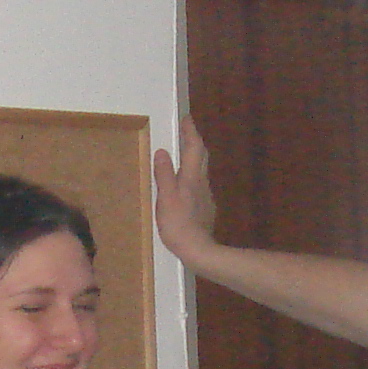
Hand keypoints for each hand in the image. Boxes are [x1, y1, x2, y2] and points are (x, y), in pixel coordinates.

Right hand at [151, 117, 221, 271]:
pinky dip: (192, 176)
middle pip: (201, 156)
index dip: (190, 132)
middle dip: (194, 141)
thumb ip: (164, 174)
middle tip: (186, 131)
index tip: (186, 118)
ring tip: (183, 154)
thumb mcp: (166, 199)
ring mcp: (206, 196)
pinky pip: (199, 185)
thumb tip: (162, 151)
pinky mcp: (205, 208)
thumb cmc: (179, 225)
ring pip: (201, 171)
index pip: (193, 148)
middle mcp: (202, 183)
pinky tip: (185, 185)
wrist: (199, 250)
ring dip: (193, 158)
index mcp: (191, 178)